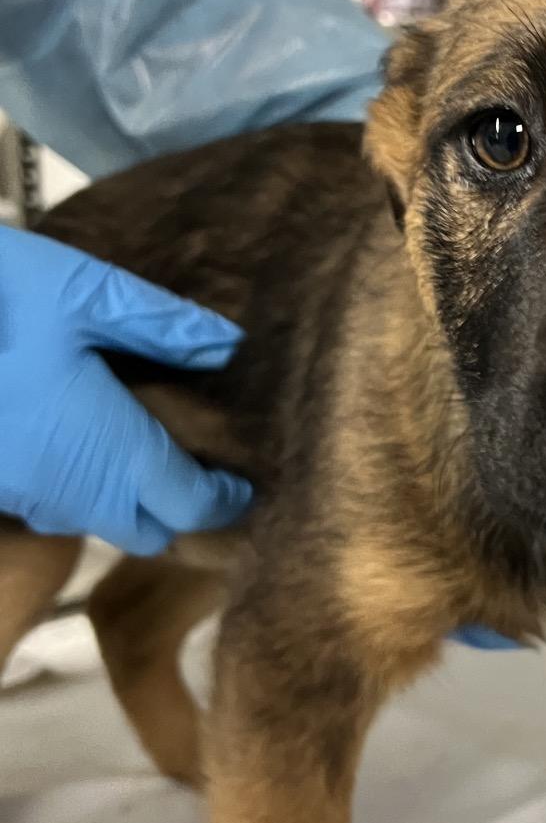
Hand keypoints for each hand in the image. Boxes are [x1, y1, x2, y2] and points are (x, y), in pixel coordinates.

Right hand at [0, 225, 252, 554]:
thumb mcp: (81, 291)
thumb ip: (159, 323)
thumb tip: (228, 344)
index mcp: (110, 449)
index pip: (189, 506)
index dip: (225, 501)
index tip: (245, 481)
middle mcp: (70, 488)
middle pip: (147, 530)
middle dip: (181, 510)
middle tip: (203, 467)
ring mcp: (23, 494)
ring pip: (96, 522)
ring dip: (130, 501)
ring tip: (152, 449)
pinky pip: (51, 505)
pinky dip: (82, 487)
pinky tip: (86, 438)